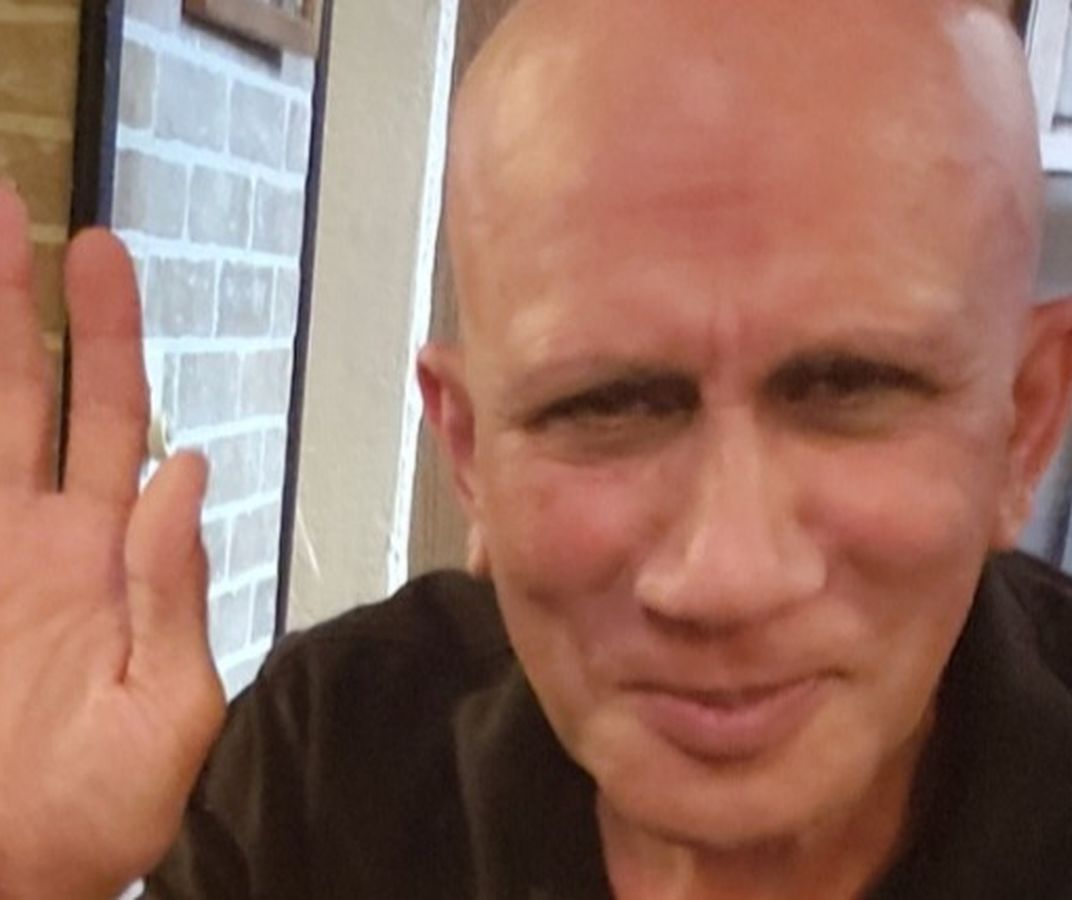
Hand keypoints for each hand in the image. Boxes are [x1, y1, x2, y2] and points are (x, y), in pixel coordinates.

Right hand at [0, 185, 223, 898]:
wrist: (11, 876)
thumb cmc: (96, 817)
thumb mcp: (166, 712)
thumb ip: (176, 593)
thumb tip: (191, 471)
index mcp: (108, 558)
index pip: (119, 422)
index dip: (113, 341)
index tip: (101, 260)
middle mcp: (38, 538)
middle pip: (37, 394)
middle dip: (32, 305)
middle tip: (28, 213)